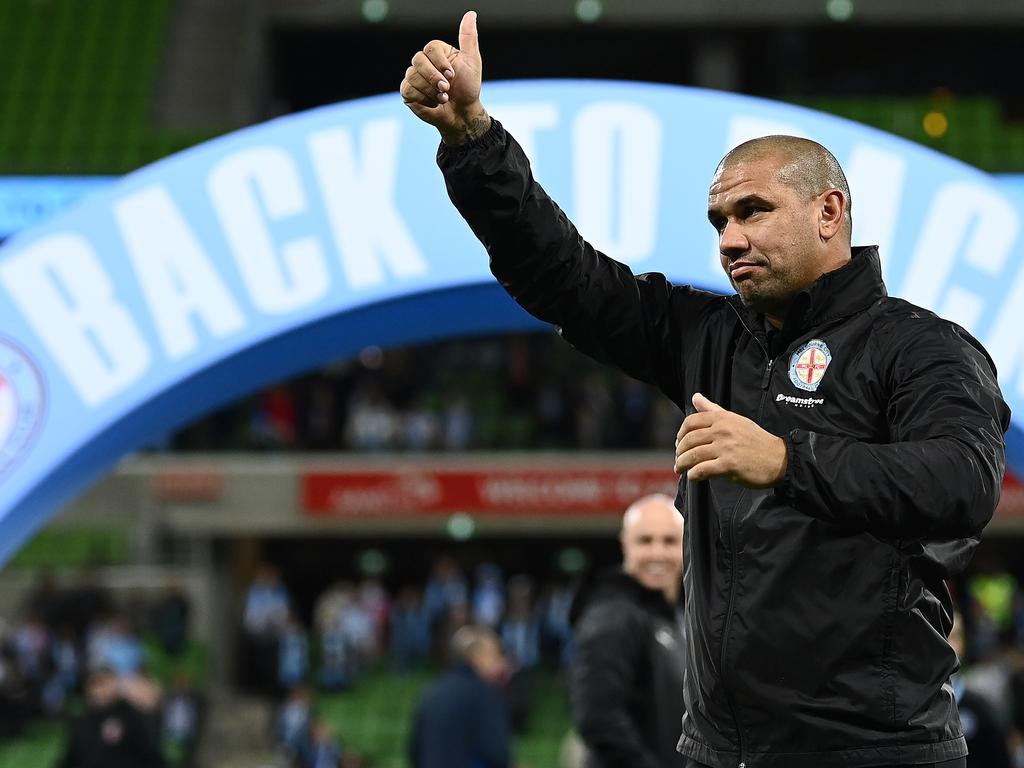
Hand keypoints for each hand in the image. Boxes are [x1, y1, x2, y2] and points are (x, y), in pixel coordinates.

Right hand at [400, 11, 489, 144]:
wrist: (462, 113)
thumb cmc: (468, 88)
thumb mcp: (472, 61)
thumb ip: (468, 38)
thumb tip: (471, 14)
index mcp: (437, 52)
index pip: (430, 48)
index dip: (441, 63)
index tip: (452, 75)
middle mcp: (423, 62)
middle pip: (418, 59)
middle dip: (435, 77)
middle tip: (446, 89)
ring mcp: (413, 76)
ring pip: (413, 76)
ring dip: (431, 91)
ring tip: (442, 98)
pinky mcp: (408, 92)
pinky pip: (408, 89)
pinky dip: (424, 99)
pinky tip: (433, 103)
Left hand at [674, 392, 787, 487]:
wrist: (778, 459)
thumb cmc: (756, 440)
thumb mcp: (735, 420)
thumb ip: (713, 409)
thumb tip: (695, 397)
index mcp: (722, 418)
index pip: (691, 422)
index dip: (680, 434)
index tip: (679, 443)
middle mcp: (722, 431)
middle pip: (689, 440)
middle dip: (679, 452)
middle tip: (678, 460)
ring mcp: (725, 448)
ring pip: (693, 456)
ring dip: (682, 464)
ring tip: (680, 469)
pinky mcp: (729, 465)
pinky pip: (702, 470)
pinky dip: (693, 475)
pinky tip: (693, 477)